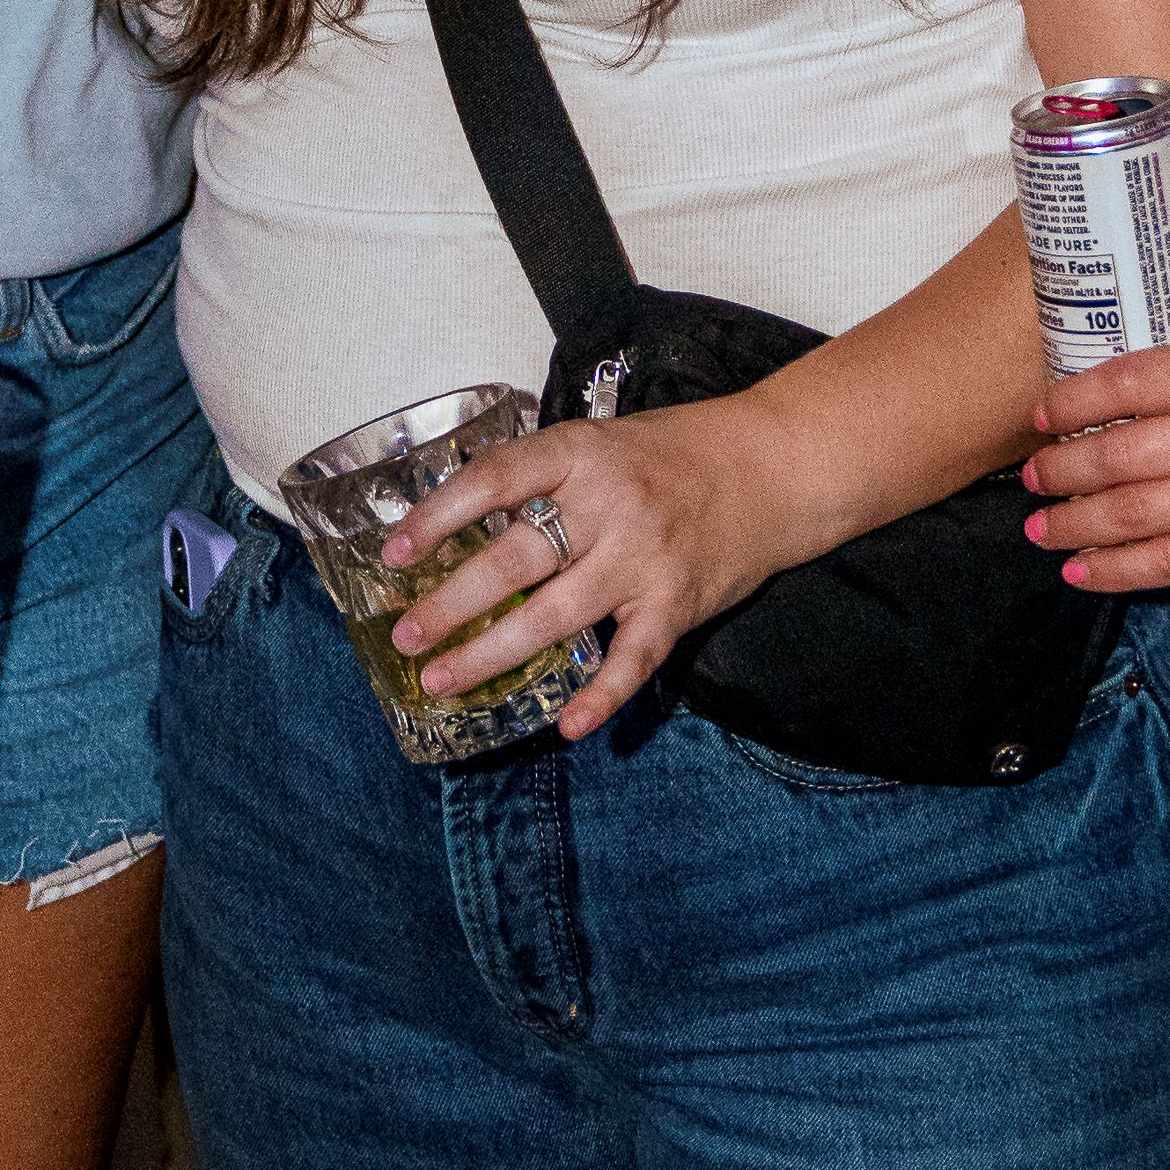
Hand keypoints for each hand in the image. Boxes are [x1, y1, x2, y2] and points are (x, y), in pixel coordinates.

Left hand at [388, 401, 786, 739]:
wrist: (776, 466)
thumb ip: (546, 481)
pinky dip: (601, 697)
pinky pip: (632, 659)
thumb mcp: (603, 444)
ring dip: (492, 653)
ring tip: (443, 680)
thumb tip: (467, 525)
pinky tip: (567, 726)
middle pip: (513, 561)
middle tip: (407, 637)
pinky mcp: (677, 604)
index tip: (394, 550)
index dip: (439, 515)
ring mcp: (644, 559)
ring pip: (555, 617)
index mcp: (582, 454)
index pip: (495, 480)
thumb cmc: (676, 454)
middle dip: (450, 605)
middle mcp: (609, 506)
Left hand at [1021, 337, 1169, 590]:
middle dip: (1061, 473)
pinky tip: (1087, 573)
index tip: (1039, 419)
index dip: (1071, 403)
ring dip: (1077, 526)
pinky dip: (1122, 571)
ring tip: (1041, 532)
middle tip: (1031, 483)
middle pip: (1119, 454)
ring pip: (1137, 514)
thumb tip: (1143, 392)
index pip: (1129, 382)